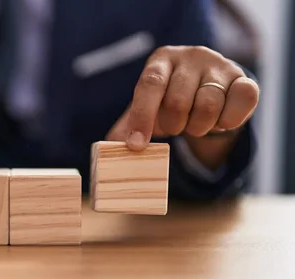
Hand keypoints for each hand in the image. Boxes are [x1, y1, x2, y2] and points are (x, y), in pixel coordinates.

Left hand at [106, 46, 259, 150]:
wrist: (207, 92)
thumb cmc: (168, 101)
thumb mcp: (146, 109)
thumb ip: (127, 126)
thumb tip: (108, 146)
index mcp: (161, 60)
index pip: (149, 85)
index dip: (142, 117)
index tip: (136, 145)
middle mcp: (191, 56)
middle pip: (178, 101)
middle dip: (173, 125)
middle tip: (174, 127)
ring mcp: (220, 65)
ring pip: (208, 106)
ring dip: (198, 127)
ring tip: (194, 123)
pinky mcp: (245, 80)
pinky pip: (240, 103)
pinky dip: (227, 122)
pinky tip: (218, 122)